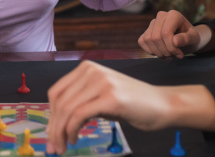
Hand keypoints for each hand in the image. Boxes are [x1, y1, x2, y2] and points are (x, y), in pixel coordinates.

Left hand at [46, 62, 173, 153]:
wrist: (163, 105)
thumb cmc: (133, 104)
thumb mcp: (101, 97)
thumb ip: (81, 103)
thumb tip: (56, 124)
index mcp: (87, 68)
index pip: (57, 92)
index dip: (51, 115)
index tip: (52, 133)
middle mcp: (92, 71)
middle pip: (60, 102)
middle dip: (54, 127)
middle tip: (53, 146)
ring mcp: (102, 82)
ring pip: (68, 109)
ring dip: (61, 132)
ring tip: (63, 146)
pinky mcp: (111, 97)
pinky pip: (80, 115)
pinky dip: (72, 130)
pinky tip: (74, 139)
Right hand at [138, 10, 206, 58]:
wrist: (187, 39)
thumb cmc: (191, 37)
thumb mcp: (194, 39)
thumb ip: (186, 39)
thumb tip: (175, 41)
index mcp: (173, 15)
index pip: (165, 33)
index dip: (171, 47)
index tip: (180, 55)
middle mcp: (161, 16)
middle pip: (155, 37)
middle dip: (165, 51)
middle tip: (174, 56)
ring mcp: (152, 23)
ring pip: (147, 40)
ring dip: (158, 52)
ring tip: (169, 55)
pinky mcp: (146, 31)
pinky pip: (142, 41)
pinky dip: (150, 51)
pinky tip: (160, 53)